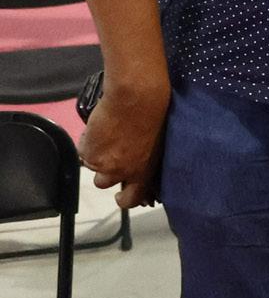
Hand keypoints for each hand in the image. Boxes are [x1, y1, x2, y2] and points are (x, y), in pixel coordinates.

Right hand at [77, 82, 169, 208]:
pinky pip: (82, 150)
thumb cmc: (155, 115)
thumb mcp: (157, 144)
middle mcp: (120, 172)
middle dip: (105, 172)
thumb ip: (146, 160)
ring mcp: (101, 163)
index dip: (124, 199)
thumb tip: (140, 163)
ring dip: (95, 155)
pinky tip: (98, 128)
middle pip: (103, 183)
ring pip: (91, 165)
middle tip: (109, 155)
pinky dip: (87, 141)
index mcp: (143, 172)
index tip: (120, 197)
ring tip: (105, 136)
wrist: (136, 97)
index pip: (132, 199)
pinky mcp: (87, 150)